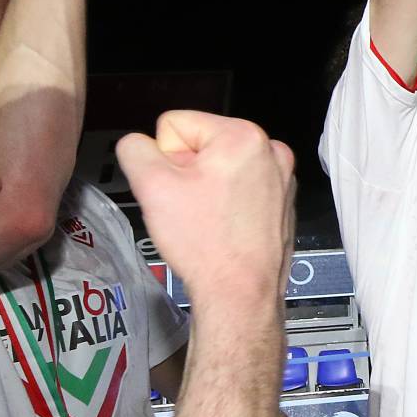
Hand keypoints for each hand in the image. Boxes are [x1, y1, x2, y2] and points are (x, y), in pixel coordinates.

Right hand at [116, 111, 295, 304]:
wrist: (240, 292)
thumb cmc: (205, 243)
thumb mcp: (150, 186)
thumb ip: (134, 149)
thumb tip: (138, 143)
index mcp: (242, 135)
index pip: (175, 124)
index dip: (165, 158)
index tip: (179, 190)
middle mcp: (270, 150)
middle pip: (200, 144)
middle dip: (187, 173)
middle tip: (192, 208)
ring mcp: (281, 177)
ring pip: (219, 168)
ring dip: (207, 188)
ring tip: (209, 219)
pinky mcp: (282, 201)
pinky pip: (240, 188)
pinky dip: (228, 204)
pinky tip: (224, 226)